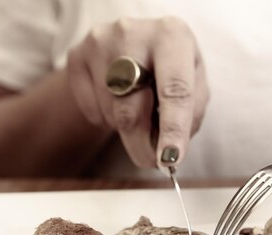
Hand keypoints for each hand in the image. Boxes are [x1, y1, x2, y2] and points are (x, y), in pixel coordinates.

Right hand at [67, 17, 208, 168]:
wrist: (136, 43)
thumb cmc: (172, 67)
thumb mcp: (195, 83)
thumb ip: (190, 114)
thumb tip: (169, 153)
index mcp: (172, 36)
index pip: (174, 91)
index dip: (173, 129)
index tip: (170, 159)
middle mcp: (133, 33)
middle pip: (132, 109)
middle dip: (143, 145)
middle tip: (152, 162)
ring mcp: (99, 43)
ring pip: (112, 114)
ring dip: (128, 129)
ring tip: (140, 110)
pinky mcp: (76, 55)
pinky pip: (91, 110)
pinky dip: (107, 119)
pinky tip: (118, 101)